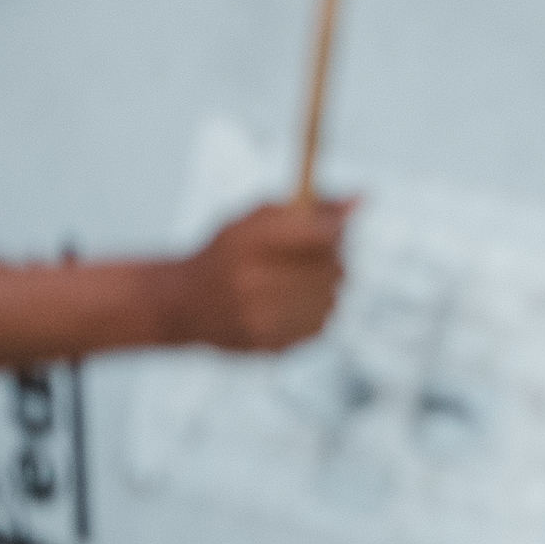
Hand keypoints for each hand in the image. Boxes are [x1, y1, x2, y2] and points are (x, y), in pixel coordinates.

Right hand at [167, 200, 351, 350]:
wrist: (181, 304)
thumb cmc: (225, 254)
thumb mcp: (253, 219)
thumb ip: (309, 207)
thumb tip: (362, 198)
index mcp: (246, 243)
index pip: (321, 235)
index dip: (335, 230)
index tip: (333, 227)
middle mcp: (252, 283)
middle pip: (333, 268)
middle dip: (334, 256)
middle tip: (320, 252)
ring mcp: (262, 319)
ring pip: (332, 297)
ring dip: (327, 284)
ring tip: (301, 277)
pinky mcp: (272, 345)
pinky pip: (321, 323)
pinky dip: (317, 310)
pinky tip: (293, 301)